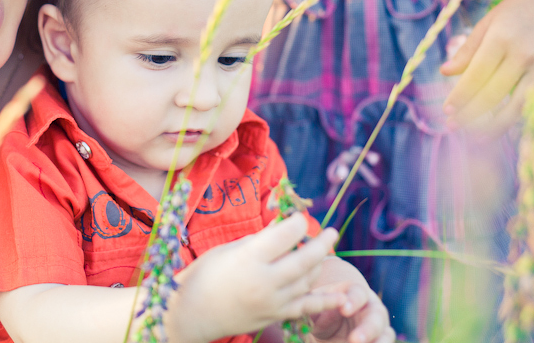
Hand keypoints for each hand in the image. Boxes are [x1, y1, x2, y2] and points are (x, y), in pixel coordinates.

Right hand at [166, 215, 340, 342]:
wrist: (192, 314)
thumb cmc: (204, 275)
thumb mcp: (228, 250)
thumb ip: (259, 239)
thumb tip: (283, 225)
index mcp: (248, 258)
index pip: (285, 234)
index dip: (297, 222)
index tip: (300, 217)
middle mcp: (263, 280)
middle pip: (304, 258)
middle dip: (321, 242)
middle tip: (332, 231)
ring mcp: (272, 302)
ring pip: (308, 280)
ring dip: (318, 264)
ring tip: (320, 252)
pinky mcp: (275, 316)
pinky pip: (307, 307)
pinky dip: (325, 300)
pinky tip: (341, 294)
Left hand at [310, 259, 395, 342]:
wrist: (330, 327)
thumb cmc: (323, 311)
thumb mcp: (318, 308)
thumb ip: (322, 307)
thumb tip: (328, 312)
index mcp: (356, 292)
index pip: (359, 293)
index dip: (353, 301)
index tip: (344, 310)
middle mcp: (372, 308)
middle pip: (377, 315)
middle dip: (367, 328)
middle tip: (354, 339)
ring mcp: (380, 327)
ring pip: (386, 334)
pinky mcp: (381, 341)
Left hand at [441, 0, 533, 134]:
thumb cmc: (516, 12)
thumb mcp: (487, 22)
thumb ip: (467, 50)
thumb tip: (444, 72)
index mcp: (503, 39)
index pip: (476, 75)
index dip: (460, 96)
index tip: (447, 111)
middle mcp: (525, 56)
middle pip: (494, 95)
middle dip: (471, 115)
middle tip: (453, 126)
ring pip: (517, 107)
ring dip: (495, 126)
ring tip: (476, 137)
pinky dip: (521, 121)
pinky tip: (504, 130)